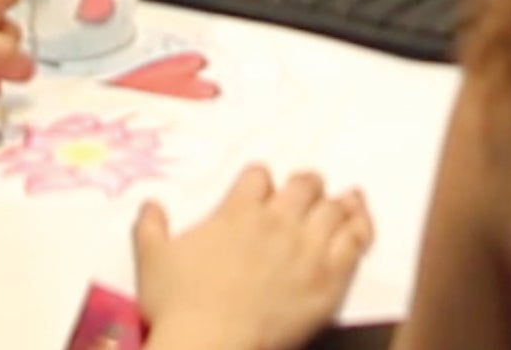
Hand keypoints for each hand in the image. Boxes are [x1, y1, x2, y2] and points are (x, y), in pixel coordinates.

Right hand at [134, 167, 375, 349]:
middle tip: (306, 194)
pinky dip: (360, 226)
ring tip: (345, 201)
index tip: (262, 192)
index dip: (261, 182)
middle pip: (304, 185)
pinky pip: (355, 240)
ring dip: (337, 203)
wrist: (210, 345)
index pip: (259, 176)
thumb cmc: (179, 305)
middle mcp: (277, 221)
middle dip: (305, 186)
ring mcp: (306, 248)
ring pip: (334, 207)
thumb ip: (150, 227)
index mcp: (238, 212)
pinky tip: (360, 222)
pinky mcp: (329, 277)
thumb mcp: (152, 260)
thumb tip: (150, 204)